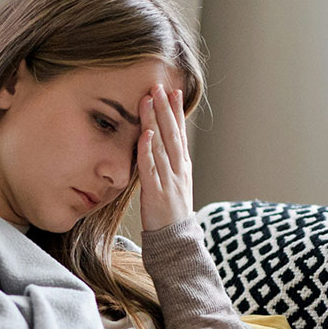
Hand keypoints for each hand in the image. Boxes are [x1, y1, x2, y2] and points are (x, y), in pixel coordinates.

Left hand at [136, 84, 192, 231]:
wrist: (176, 242)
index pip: (180, 134)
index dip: (177, 112)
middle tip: (159, 86)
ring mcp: (168, 180)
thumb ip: (168, 166)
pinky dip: (147, 149)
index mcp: (183, 167)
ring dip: (155, 120)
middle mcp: (178, 170)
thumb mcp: (174, 185)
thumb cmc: (171, 214)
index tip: (174, 91)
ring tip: (149, 99)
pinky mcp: (156, 192)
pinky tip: (145, 133)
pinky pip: (150, 167)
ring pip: (161, 144)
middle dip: (165, 108)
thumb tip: (159, 147)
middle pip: (172, 133)